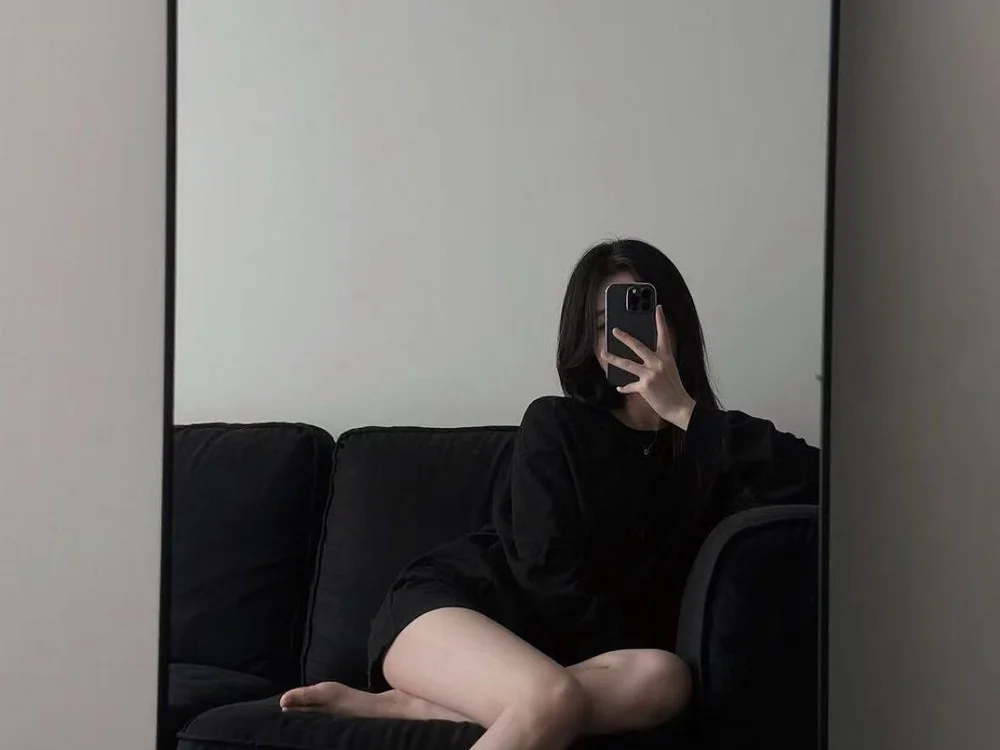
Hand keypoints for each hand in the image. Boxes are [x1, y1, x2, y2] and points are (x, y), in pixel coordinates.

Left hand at [601, 305, 696, 429]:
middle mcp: (658, 363)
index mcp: (667, 357)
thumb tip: (642, 357)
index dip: (661, 321)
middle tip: (615, 330)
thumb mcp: (670, 370)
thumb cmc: (675, 389)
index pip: (664, 335)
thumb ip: (658, 362)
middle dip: (625, 337)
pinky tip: (619, 387)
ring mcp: (650, 374)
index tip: (657, 308)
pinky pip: (630, 385)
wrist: (680, 407)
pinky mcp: (644, 387)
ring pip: (627, 363)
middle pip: (638, 346)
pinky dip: (624, 387)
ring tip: (603, 353)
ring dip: (613, 358)